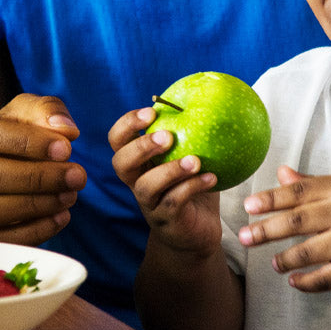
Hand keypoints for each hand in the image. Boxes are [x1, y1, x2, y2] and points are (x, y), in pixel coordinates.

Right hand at [0, 94, 85, 243]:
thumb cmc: (3, 134)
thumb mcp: (21, 112)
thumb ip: (44, 111)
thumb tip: (66, 129)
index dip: (26, 142)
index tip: (66, 148)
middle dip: (37, 177)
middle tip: (76, 176)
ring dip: (34, 206)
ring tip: (70, 196)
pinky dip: (29, 232)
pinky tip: (59, 218)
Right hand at [109, 106, 220, 255]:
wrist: (197, 233)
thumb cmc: (194, 188)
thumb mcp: (192, 157)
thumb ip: (193, 134)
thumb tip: (211, 96)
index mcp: (139, 162)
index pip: (118, 140)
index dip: (127, 124)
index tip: (151, 111)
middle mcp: (137, 182)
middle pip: (121, 163)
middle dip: (141, 147)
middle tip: (167, 135)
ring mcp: (149, 204)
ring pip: (146, 186)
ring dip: (170, 170)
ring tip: (195, 161)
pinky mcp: (166, 222)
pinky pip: (174, 203)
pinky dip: (192, 188)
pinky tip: (212, 178)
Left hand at [239, 167, 330, 289]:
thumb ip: (315, 183)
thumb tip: (281, 173)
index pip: (297, 191)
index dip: (269, 199)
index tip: (248, 206)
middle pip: (295, 221)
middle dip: (264, 230)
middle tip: (243, 237)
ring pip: (305, 253)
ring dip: (283, 259)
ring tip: (273, 263)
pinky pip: (323, 279)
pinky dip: (305, 282)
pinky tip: (293, 281)